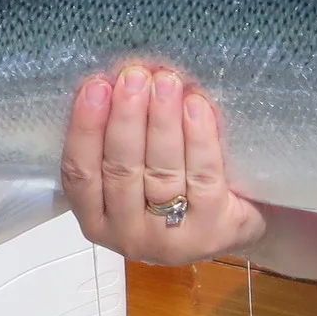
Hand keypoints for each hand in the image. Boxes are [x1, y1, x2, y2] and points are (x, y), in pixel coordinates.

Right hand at [62, 65, 267, 263]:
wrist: (236, 228)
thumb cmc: (177, 191)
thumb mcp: (138, 175)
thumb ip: (121, 142)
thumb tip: (118, 81)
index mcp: (97, 219)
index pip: (79, 174)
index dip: (85, 129)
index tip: (94, 86)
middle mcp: (128, 235)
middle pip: (121, 170)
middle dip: (126, 118)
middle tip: (134, 76)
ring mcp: (170, 239)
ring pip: (161, 172)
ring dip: (161, 121)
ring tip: (165, 82)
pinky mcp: (212, 231)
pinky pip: (202, 176)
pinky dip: (198, 138)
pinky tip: (196, 106)